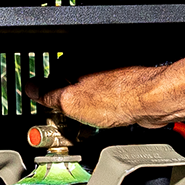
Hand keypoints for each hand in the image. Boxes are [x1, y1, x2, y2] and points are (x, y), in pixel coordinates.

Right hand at [30, 68, 168, 129]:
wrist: (153, 102)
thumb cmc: (118, 97)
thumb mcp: (70, 102)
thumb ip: (47, 95)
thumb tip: (31, 89)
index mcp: (76, 59)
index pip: (51, 77)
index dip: (49, 97)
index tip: (49, 111)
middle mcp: (93, 62)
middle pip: (71, 85)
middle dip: (69, 104)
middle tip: (69, 122)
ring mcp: (111, 72)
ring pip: (90, 93)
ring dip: (87, 109)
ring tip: (90, 125)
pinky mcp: (125, 84)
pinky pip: (106, 99)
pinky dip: (104, 110)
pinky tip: (107, 121)